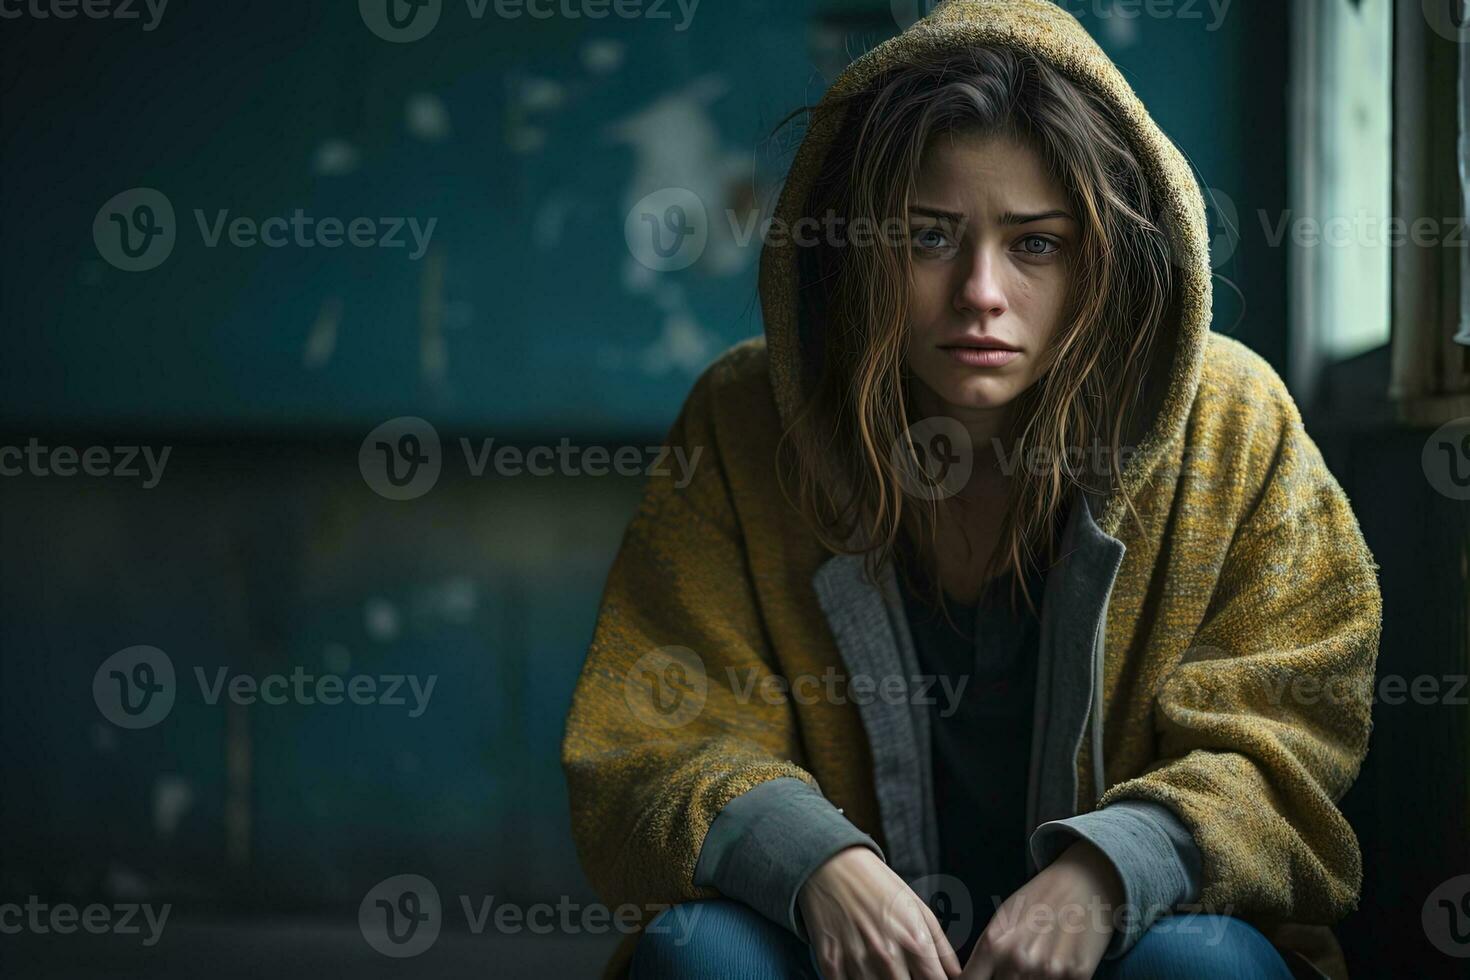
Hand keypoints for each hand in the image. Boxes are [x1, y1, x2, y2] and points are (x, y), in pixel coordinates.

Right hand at [798, 845, 962, 979]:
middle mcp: (887, 954)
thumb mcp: (918, 910)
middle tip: (900, 970)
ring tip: (878, 966)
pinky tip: (858, 967)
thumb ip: (941, 948)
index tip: (926, 978)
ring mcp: (857, 960)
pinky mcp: (830, 962)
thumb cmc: (880, 886)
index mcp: (914, 941)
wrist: (832, 864)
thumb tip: (956, 976)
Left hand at [960, 839, 1122, 978]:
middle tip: (1019, 960)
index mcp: (994, 944)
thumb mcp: (1003, 919)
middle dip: (1007, 978)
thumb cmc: (1039, 898)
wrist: (1083, 882)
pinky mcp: (1079, 975)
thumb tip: (975, 977)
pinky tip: (1059, 961)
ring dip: (1033, 979)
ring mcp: (1050, 971)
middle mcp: (1020, 961)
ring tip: (1041, 958)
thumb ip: (988, 953)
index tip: (980, 978)